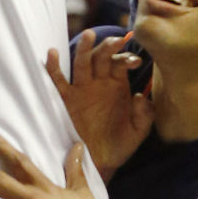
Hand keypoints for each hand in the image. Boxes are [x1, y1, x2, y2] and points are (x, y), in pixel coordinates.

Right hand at [47, 30, 153, 178]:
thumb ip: (144, 115)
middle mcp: (99, 82)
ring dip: (85, 48)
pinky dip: (54, 67)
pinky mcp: (66, 99)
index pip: (121, 63)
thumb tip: (141, 96)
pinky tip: (53, 52)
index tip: (136, 62)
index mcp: (117, 85)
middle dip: (109, 47)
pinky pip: (58, 81)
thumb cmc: (119, 144)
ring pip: (82, 63)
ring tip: (89, 34)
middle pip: (102, 57)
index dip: (127, 59)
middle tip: (118, 40)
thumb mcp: (137, 132)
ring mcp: (81, 88)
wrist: (99, 163)